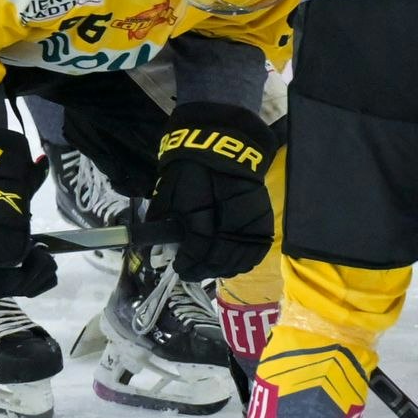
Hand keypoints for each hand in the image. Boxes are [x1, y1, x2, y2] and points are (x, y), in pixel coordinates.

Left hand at [148, 106, 277, 282]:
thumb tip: (155, 240)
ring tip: (211, 268)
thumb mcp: (168, 190)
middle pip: (217, 259)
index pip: (196, 252)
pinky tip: (234, 263)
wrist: (224, 146)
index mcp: (202, 215)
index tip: (179, 267)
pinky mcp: (262, 220)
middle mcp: (227, 222)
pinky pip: (257, 249)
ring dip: (223, 268)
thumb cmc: (192, 167)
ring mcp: (248, 222)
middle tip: (191, 271)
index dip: (187, 264)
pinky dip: (245, 260)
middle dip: (202, 270)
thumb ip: (163, 218)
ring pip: (238, 259)